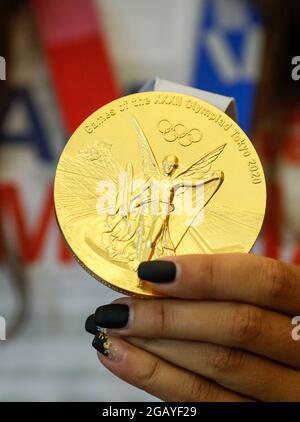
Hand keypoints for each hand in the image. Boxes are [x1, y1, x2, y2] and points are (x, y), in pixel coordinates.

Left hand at [85, 254, 299, 400]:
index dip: (208, 274)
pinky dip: (157, 378)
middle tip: (118, 307)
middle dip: (169, 315)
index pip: (264, 281)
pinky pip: (206, 403)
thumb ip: (234, 287)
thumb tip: (159, 272)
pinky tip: (122, 359)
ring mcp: (287, 391)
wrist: (296, 367)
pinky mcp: (258, 417)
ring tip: (110, 329)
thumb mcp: (272, 299)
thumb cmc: (274, 321)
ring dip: (155, 345)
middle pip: (237, 326)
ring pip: (218, 366)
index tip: (152, 270)